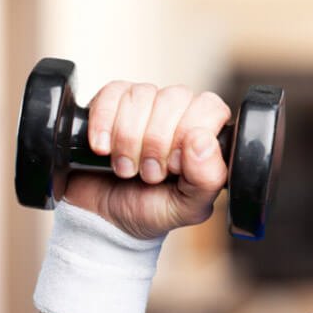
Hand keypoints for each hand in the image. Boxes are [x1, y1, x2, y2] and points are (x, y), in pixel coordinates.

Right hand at [64, 82, 229, 238]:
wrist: (102, 217)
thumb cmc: (150, 208)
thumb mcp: (187, 207)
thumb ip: (207, 178)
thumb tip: (203, 140)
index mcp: (203, 133)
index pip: (210, 107)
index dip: (189, 135)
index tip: (174, 166)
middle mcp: (177, 112)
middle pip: (174, 98)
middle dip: (157, 143)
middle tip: (149, 173)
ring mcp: (144, 104)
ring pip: (142, 96)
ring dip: (128, 139)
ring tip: (126, 168)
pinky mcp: (110, 102)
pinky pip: (111, 95)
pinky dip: (104, 125)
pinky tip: (103, 149)